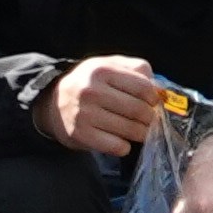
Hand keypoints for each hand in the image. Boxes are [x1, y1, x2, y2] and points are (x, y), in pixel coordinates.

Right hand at [49, 56, 163, 158]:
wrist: (52, 103)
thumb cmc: (89, 83)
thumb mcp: (108, 65)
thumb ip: (136, 69)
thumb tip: (160, 89)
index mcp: (102, 70)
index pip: (143, 87)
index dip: (155, 98)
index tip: (155, 103)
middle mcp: (92, 91)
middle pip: (139, 110)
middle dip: (150, 118)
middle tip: (150, 121)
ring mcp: (85, 114)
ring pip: (130, 130)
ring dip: (141, 133)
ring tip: (139, 131)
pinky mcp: (80, 135)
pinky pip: (116, 146)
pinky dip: (124, 146)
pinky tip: (121, 141)